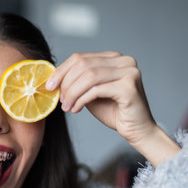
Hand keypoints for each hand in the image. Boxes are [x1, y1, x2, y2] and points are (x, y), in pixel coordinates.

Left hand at [46, 51, 179, 165]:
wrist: (137, 130)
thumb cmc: (114, 111)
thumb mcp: (89, 93)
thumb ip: (77, 82)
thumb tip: (53, 79)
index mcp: (113, 58)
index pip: (80, 57)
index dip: (61, 71)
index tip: (49, 86)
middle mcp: (124, 61)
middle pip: (83, 65)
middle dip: (66, 84)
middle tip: (61, 101)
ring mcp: (129, 72)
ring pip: (88, 76)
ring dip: (72, 93)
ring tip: (67, 107)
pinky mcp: (129, 86)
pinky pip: (96, 90)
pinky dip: (82, 100)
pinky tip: (76, 109)